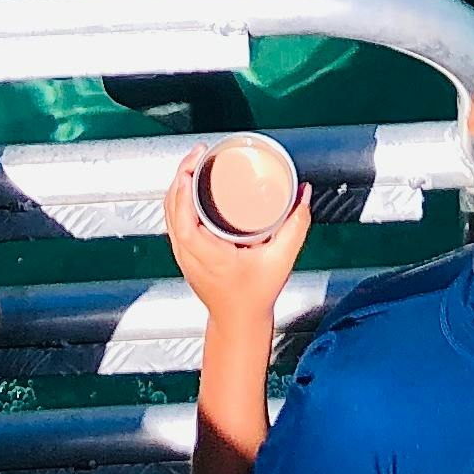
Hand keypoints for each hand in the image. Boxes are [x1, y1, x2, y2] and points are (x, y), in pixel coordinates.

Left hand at [166, 143, 310, 320]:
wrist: (239, 321)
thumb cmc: (255, 295)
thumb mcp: (281, 260)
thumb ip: (296, 226)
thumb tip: (303, 194)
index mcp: (208, 255)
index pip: (184, 220)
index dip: (183, 190)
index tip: (193, 165)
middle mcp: (189, 254)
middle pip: (172, 209)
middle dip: (181, 176)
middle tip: (199, 153)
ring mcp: (183, 255)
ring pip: (169, 213)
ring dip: (178, 186)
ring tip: (194, 162)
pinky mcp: (184, 254)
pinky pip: (173, 221)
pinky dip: (178, 199)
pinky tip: (189, 186)